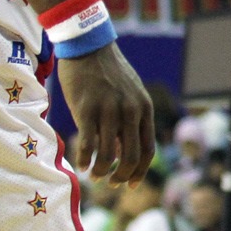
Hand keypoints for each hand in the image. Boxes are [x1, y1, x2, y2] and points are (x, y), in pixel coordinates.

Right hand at [59, 42, 154, 184]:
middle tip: (111, 183)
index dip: (140, 171)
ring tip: (93, 176)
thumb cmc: (107, 72)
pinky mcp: (86, 109)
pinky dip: (85, 160)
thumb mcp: (130, 93)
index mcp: (144, 108)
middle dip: (121, 176)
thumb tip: (125, 149)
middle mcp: (130, 111)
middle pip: (131, 157)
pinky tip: (81, 166)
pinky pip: (88, 144)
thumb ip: (132, 118)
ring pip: (109, 154)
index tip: (130, 184)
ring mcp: (109, 110)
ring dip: (101, 171)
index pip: (149, 149)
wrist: (88, 46)